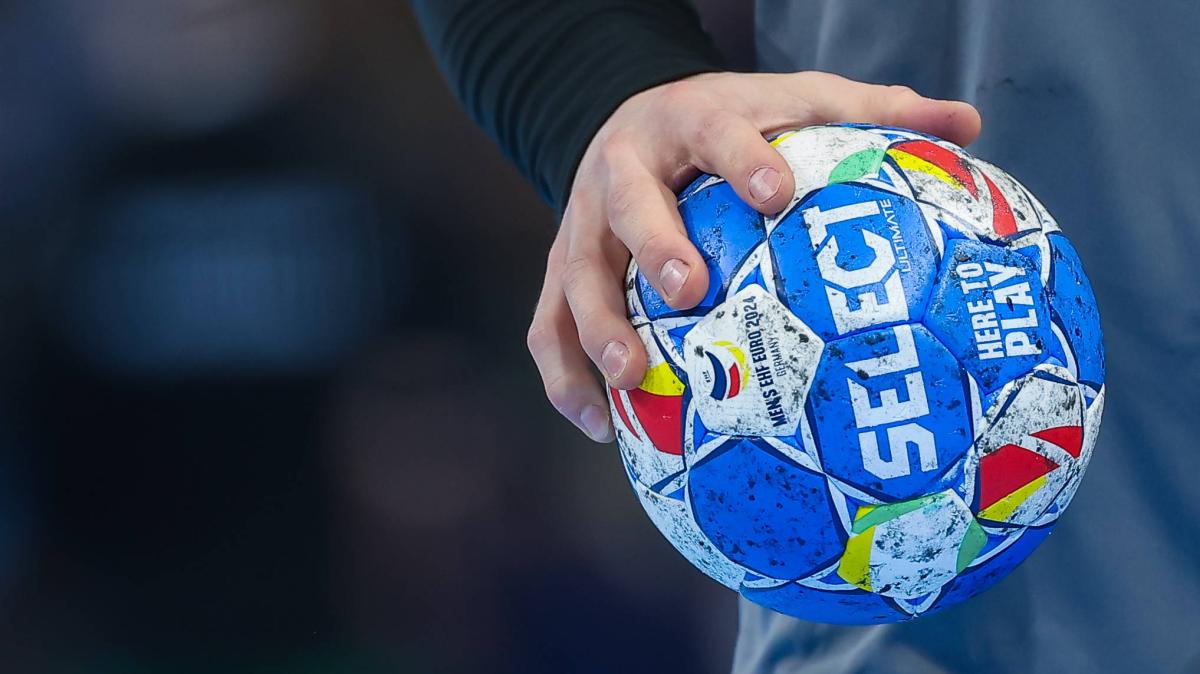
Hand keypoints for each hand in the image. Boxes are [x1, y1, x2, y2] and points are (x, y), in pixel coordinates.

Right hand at [527, 71, 981, 441]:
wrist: (631, 121)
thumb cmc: (727, 124)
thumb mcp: (794, 102)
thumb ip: (871, 113)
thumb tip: (967, 124)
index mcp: (687, 122)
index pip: (714, 133)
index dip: (741, 160)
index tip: (779, 194)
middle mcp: (623, 169)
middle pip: (627, 204)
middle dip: (655, 244)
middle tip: (690, 289)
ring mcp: (582, 222)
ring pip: (576, 275)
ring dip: (596, 327)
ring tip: (630, 381)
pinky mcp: (559, 268)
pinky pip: (546, 325)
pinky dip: (564, 376)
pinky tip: (599, 428)